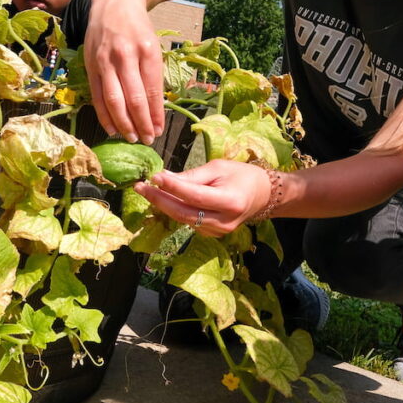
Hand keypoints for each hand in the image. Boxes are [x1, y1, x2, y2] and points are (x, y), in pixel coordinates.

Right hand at [84, 0, 164, 144]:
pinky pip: (97, 95)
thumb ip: (153, 75)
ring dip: (123, 123)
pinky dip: (104, 115)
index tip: (159, 131)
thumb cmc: (138, 29)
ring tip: (131, 138)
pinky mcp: (91, 64)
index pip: (152, 90)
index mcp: (147, 51)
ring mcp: (105, 60)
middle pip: (133, 98)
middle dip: (141, 124)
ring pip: (113, 100)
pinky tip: (112, 128)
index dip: (156, 115)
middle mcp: (125, 55)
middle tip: (147, 140)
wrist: (114, 3)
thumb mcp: (153, 47)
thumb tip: (155, 109)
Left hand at [134, 160, 273, 237]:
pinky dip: (176, 211)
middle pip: (185, 213)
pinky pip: (189, 222)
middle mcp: (224, 221)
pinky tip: (166, 199)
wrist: (261, 195)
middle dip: (160, 200)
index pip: (195, 196)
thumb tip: (163, 178)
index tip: (154, 177)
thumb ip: (192, 176)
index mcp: (230, 201)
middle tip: (140, 187)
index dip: (173, 187)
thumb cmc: (240, 175)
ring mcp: (218, 231)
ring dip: (164, 205)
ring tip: (148, 191)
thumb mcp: (218, 167)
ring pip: (184, 219)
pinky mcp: (212, 235)